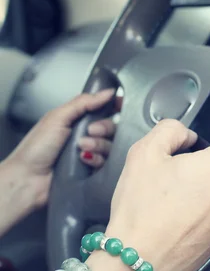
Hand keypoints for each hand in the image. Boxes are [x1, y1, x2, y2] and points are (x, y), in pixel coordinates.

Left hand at [8, 89, 115, 208]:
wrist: (29, 178)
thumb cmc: (38, 147)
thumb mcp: (57, 117)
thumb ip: (83, 103)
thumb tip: (109, 92)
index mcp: (77, 120)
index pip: (103, 110)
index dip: (114, 107)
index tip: (120, 105)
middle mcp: (86, 136)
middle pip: (111, 128)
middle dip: (104, 128)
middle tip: (91, 131)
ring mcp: (90, 154)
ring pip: (110, 146)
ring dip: (98, 145)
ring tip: (82, 147)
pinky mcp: (92, 171)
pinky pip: (106, 163)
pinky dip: (97, 160)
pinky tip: (84, 160)